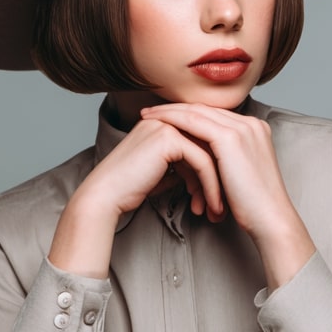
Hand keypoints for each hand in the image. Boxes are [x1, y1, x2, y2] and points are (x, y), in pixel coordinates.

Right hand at [48, 115, 224, 277]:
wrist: (106, 196)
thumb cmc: (131, 189)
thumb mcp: (164, 172)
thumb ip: (183, 165)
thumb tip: (205, 174)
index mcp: (164, 122)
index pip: (202, 141)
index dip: (216, 169)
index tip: (222, 197)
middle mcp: (166, 119)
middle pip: (209, 145)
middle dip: (220, 178)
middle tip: (224, 207)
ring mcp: (167, 125)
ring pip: (209, 154)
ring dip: (217, 186)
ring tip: (217, 212)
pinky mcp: (169, 138)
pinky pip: (202, 161)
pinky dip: (210, 186)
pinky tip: (209, 206)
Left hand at [140, 104, 315, 288]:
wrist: (270, 219)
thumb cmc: (253, 206)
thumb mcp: (238, 175)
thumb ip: (224, 161)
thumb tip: (200, 162)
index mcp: (254, 130)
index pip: (214, 115)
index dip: (188, 114)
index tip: (166, 117)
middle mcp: (250, 124)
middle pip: (205, 109)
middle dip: (175, 108)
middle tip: (150, 111)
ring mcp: (242, 128)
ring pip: (196, 112)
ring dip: (168, 112)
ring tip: (147, 116)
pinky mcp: (231, 139)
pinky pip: (194, 123)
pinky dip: (173, 120)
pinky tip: (157, 124)